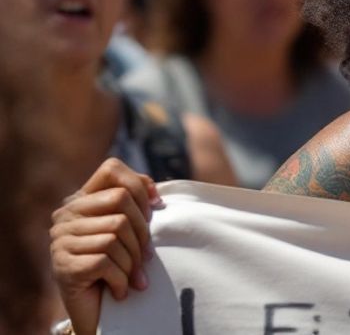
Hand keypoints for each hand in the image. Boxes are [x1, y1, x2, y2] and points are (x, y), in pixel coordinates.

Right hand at [50, 158, 161, 334]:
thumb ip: (135, 206)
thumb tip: (156, 196)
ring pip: (116, 234)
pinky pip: (106, 262)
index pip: (112, 169)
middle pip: (121, 200)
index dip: (139, 184)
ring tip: (133, 277)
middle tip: (147, 256)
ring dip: (133, 261)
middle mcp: (65, 216)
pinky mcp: (64, 266)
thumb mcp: (126, 230)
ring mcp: (60, 241)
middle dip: (142, 230)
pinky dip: (121, 279)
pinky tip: (120, 290)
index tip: (154, 208)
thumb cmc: (116, 265)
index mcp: (80, 200)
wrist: (95, 311)